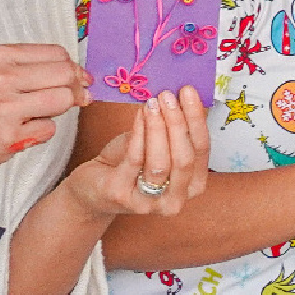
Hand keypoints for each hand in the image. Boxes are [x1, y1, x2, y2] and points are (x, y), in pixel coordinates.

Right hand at [0, 43, 90, 177]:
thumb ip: (29, 68)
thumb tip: (80, 76)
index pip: (57, 54)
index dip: (73, 68)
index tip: (77, 80)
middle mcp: (2, 78)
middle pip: (65, 75)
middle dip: (75, 88)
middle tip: (72, 99)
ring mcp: (5, 108)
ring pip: (63, 101)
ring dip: (60, 110)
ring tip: (38, 114)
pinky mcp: (9, 136)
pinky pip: (48, 130)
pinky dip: (41, 132)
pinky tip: (22, 131)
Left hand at [62, 88, 212, 218]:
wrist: (93, 188)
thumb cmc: (128, 166)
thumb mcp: (156, 147)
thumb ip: (171, 131)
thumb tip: (181, 96)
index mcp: (192, 186)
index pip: (201, 150)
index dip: (196, 119)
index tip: (188, 93)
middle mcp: (175, 200)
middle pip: (184, 158)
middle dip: (178, 123)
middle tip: (168, 96)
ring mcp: (148, 202)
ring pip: (160, 162)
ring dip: (157, 127)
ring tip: (152, 103)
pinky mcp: (121, 194)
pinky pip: (134, 160)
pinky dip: (139, 133)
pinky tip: (139, 114)